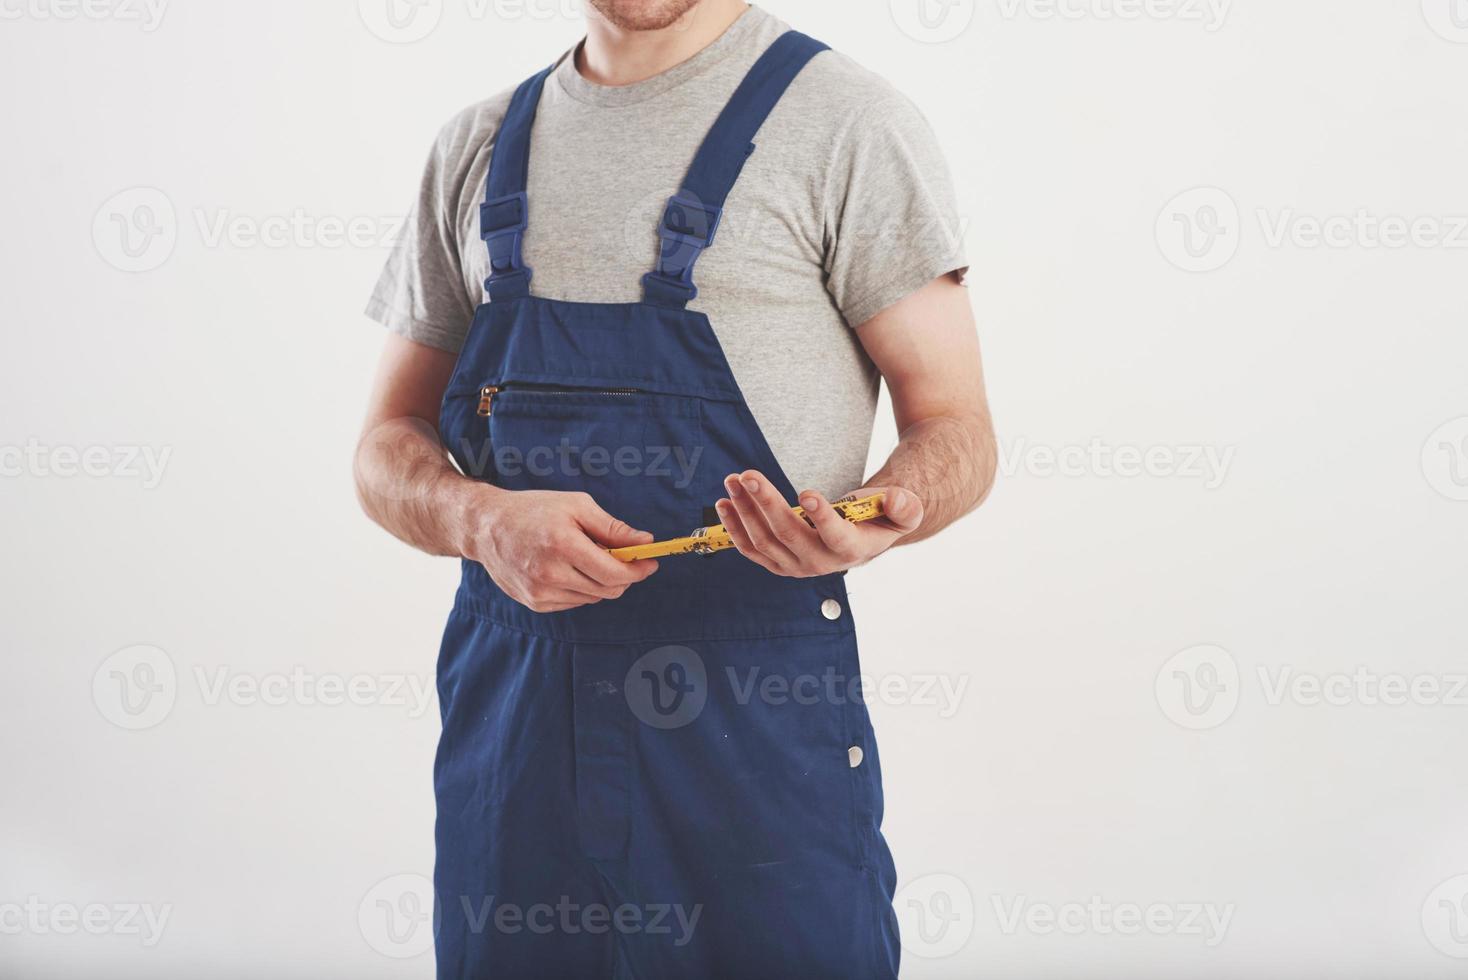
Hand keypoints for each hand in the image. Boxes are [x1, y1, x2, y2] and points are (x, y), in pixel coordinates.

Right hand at [459, 487, 658, 612]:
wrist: (486, 527)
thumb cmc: (533, 510)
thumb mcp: (576, 506)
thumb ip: (612, 527)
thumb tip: (646, 542)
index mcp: (563, 545)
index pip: (614, 572)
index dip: (637, 570)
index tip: (650, 563)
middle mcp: (550, 574)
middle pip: (607, 589)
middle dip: (623, 576)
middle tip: (624, 557)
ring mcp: (540, 592)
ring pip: (592, 598)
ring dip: (601, 582)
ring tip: (587, 557)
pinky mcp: (534, 603)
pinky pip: (574, 602)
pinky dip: (581, 588)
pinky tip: (569, 568)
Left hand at [714, 471, 923, 576]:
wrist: (865, 535)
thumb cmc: (882, 516)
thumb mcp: (905, 509)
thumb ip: (904, 506)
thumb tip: (894, 499)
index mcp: (853, 550)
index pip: (836, 537)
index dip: (822, 517)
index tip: (806, 493)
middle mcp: (822, 564)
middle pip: (789, 536)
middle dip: (766, 504)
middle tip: (749, 476)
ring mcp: (796, 565)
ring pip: (765, 541)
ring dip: (745, 511)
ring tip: (733, 481)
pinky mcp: (778, 562)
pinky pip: (752, 549)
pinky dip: (735, 528)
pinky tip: (725, 504)